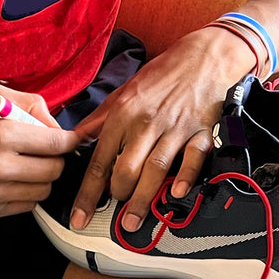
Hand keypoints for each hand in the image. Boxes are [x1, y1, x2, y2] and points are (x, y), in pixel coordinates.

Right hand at [0, 84, 79, 216]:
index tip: (70, 139)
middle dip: (56, 158)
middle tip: (47, 150)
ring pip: (42, 191)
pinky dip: (28, 193)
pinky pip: (25, 206)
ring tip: (29, 163)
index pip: (55, 144)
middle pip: (54, 170)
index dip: (69, 140)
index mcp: (0, 135)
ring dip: (43, 177)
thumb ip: (28, 103)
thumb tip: (54, 124)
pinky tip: (16, 178)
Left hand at [70, 27, 254, 231]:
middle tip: (114, 212)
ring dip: (143, 199)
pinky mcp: (201, 131)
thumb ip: (99, 120)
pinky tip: (178, 193)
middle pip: (126, 169)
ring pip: (156, 169)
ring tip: (133, 221)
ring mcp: (175, 128)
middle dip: (117, 197)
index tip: (79, 217)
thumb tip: (76, 139)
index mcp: (123, 114)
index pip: (99, 161)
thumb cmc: (161, 76)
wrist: (203, 57)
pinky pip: (194, 158)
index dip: (87, 193)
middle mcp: (146, 123)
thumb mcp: (123, 92)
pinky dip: (186, 177)